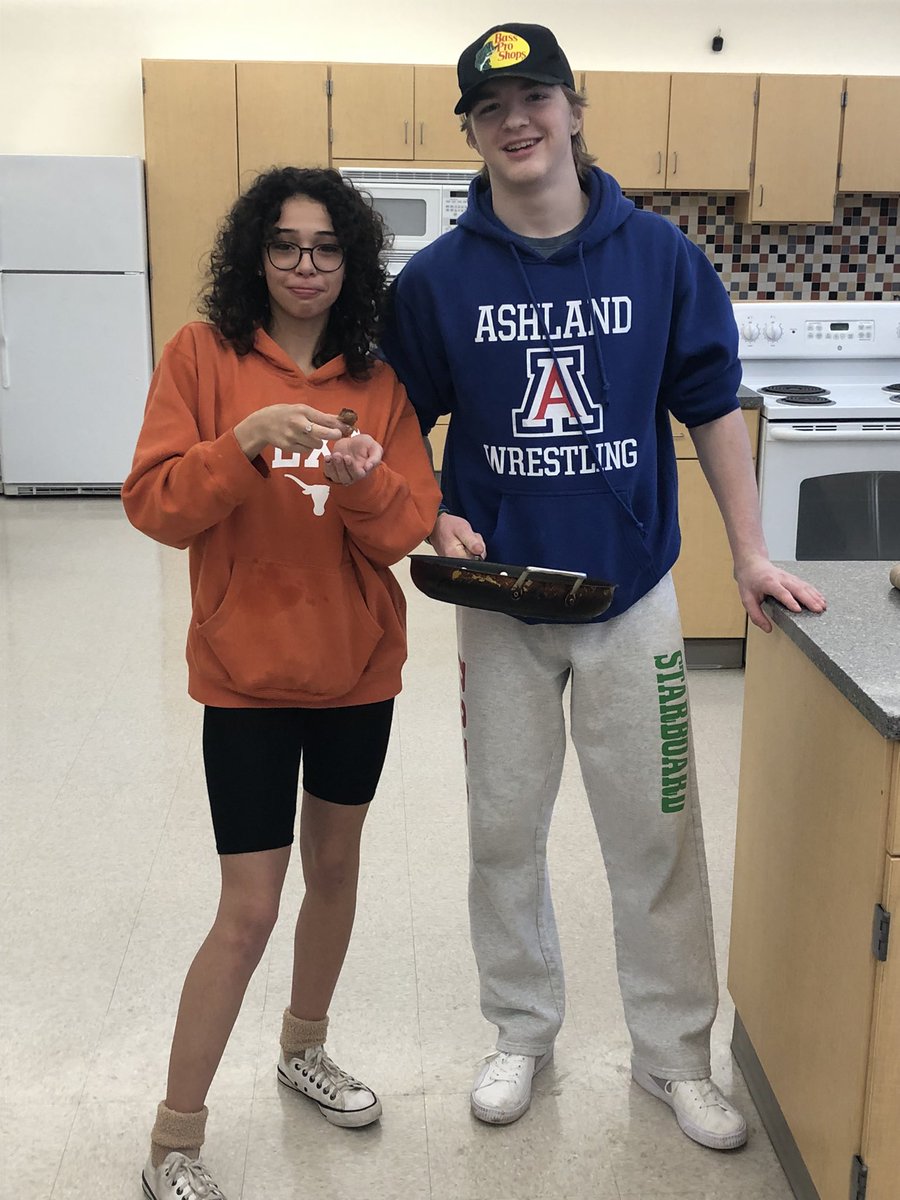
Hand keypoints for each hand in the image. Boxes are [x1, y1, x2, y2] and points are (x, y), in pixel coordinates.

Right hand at [234, 404, 352, 459]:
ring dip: (318, 442)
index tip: (348, 428)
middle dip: (333, 435)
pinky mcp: (288, 447)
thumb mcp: (302, 410)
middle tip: (337, 435)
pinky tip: (302, 441)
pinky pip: (307, 451)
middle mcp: (298, 423)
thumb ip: (320, 416)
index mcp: (303, 411)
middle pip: (323, 434)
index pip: (325, 419)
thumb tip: (341, 420)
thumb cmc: (287, 414)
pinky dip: (308, 448)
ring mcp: (292, 436)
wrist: (263, 423)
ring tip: (311, 436)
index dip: (339, 425)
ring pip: (316, 445)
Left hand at [322, 434, 382, 483]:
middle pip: (346, 477)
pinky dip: (327, 466)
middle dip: (341, 466)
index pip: (358, 474)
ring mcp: (342, 474)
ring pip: (337, 477)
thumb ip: (375, 457)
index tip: (348, 457)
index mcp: (363, 471)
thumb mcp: (374, 447)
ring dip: (334, 466)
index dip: (352, 468)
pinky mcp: (333, 470)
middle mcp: (352, 475)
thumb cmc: (365, 445)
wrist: (352, 441)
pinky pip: (328, 473)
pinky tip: (328, 458)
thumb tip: (369, 467)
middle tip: (339, 455)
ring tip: (335, 454)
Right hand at [429, 512, 485, 558]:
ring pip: (472, 558)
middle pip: (475, 560)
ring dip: (472, 548)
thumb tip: (480, 551)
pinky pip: (468, 557)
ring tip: (464, 539)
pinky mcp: (454, 561)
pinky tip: (462, 543)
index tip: (471, 540)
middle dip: (475, 548)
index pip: (476, 560)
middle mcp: (453, 562)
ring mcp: (453, 562)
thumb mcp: (462, 529)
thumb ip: (472, 541)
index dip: (478, 549)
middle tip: (467, 537)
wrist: (436, 525)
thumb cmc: (448, 525)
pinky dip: (468, 549)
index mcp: (454, 556)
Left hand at [735, 554, 826, 632]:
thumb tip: (767, 629)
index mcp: (768, 583)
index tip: (798, 609)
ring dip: (814, 596)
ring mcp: (788, 577)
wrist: (752, 563)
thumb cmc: (749, 581)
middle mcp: (781, 578)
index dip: (790, 601)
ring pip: (804, 586)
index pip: (781, 592)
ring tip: (823, 606)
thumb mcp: (747, 599)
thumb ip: (756, 615)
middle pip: (797, 588)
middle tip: (818, 610)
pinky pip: (805, 584)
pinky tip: (821, 599)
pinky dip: (814, 592)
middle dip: (809, 599)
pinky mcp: (792, 578)